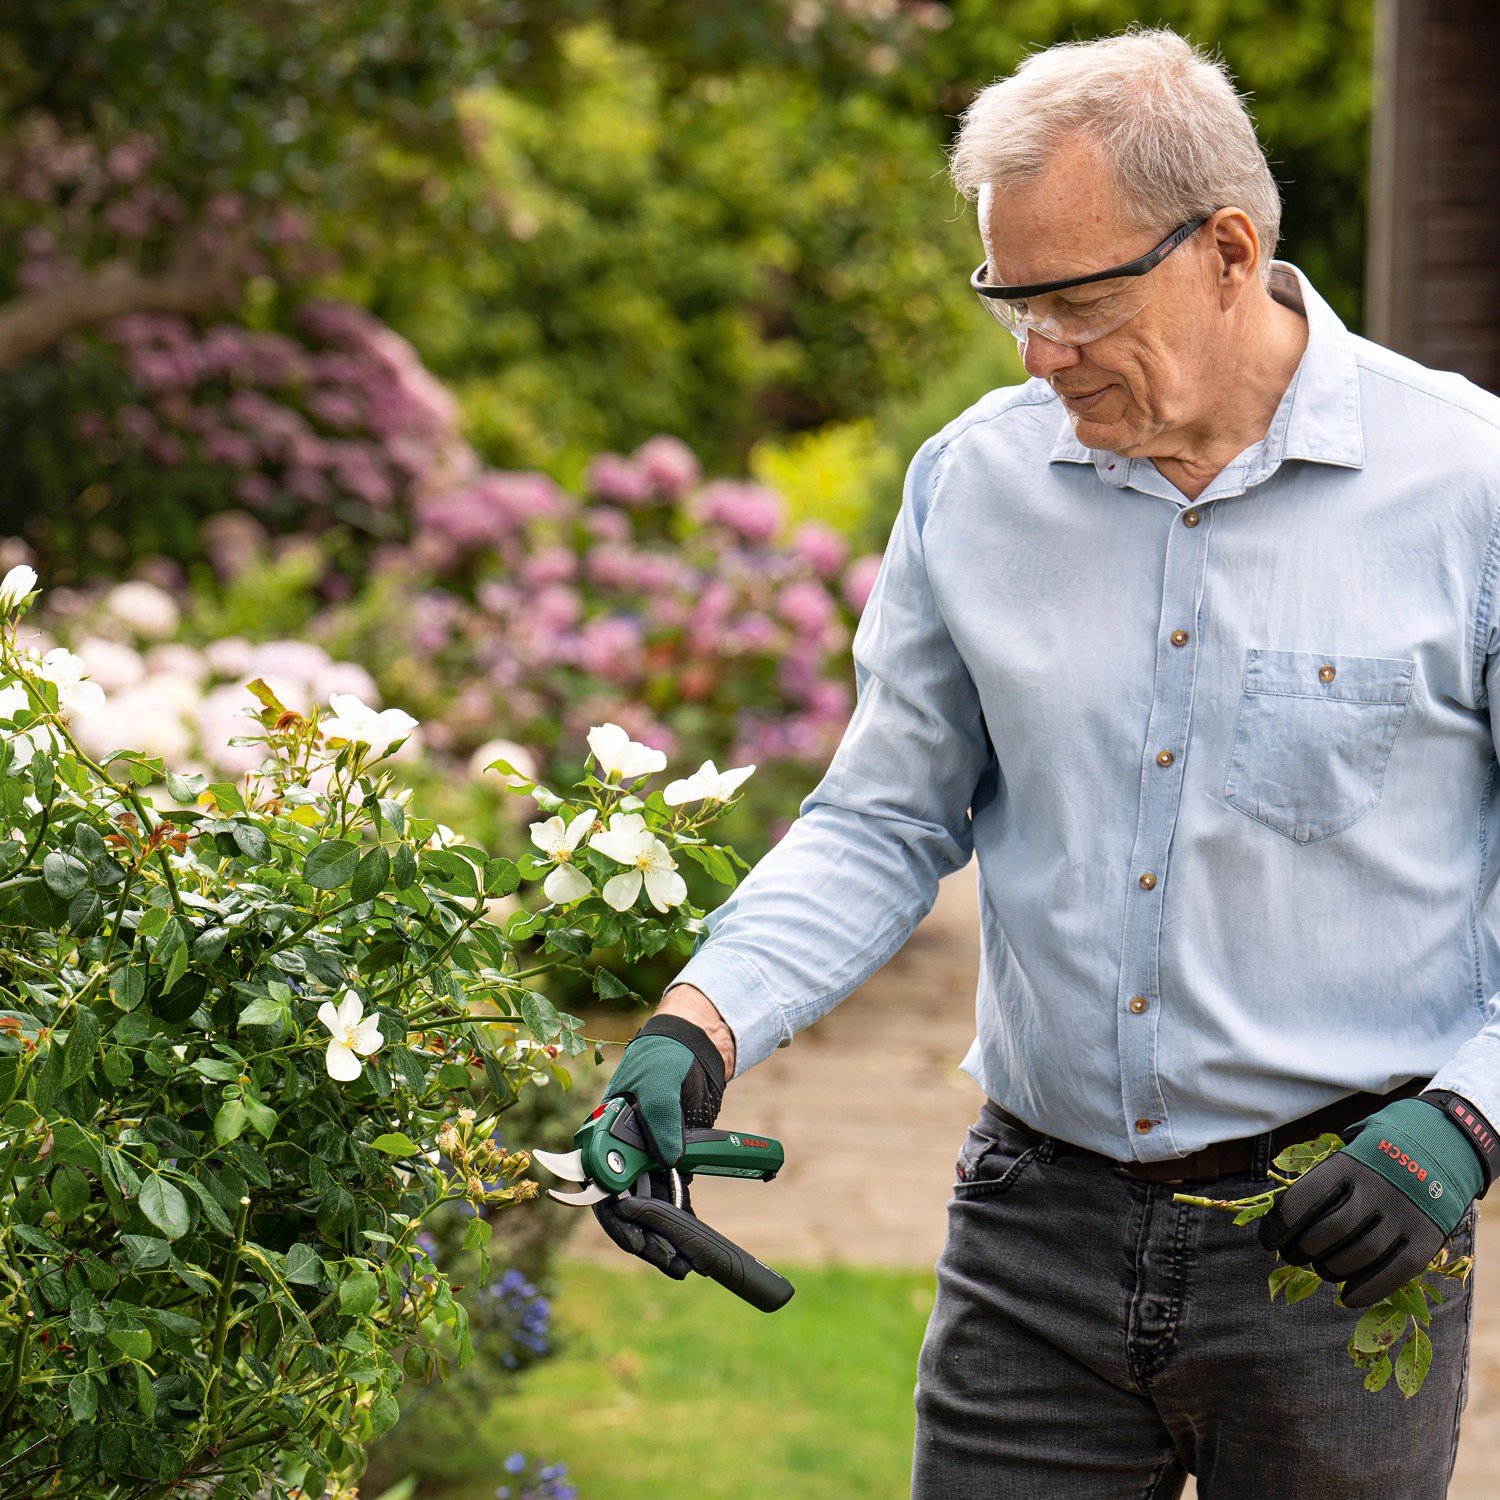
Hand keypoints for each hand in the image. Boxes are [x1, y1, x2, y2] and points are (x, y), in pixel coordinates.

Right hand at [589, 1013, 726, 1275]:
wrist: (693, 1045)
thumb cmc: (664, 1058)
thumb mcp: (660, 1083)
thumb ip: (660, 1119)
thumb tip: (668, 1159)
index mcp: (605, 1134)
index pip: (599, 1185)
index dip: (615, 1218)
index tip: (636, 1240)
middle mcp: (622, 1152)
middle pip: (624, 1205)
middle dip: (643, 1238)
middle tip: (667, 1260)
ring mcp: (647, 1158)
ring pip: (649, 1207)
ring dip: (663, 1237)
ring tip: (682, 1265)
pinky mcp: (671, 1162)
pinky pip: (672, 1197)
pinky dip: (681, 1221)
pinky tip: (692, 1246)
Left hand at [1259, 1098, 1484, 1307]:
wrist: (1442, 1147)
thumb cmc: (1377, 1156)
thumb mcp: (1347, 1151)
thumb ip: (1321, 1179)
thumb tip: (1282, 1216)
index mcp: (1348, 1163)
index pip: (1303, 1198)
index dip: (1279, 1225)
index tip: (1267, 1240)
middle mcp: (1376, 1189)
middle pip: (1329, 1231)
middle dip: (1302, 1250)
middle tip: (1292, 1256)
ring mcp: (1403, 1214)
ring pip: (1358, 1255)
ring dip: (1331, 1270)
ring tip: (1322, 1269)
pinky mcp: (1426, 1238)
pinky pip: (1394, 1273)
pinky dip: (1367, 1290)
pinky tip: (1346, 1297)